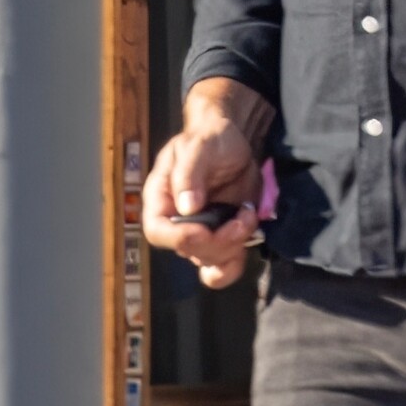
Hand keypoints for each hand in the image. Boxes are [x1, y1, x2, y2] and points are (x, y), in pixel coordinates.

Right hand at [141, 79, 272, 290]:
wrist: (233, 142)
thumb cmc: (209, 138)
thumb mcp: (198, 146)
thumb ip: (189, 172)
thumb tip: (187, 206)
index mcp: (161, 200)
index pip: (157, 230)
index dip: (179, 237)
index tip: (205, 228)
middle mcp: (177, 222)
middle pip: (188, 250)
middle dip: (218, 241)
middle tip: (243, 216)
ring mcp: (201, 233)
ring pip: (208, 261)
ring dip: (232, 248)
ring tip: (248, 217)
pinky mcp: (223, 237)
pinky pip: (223, 267)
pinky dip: (235, 264)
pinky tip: (247, 239)